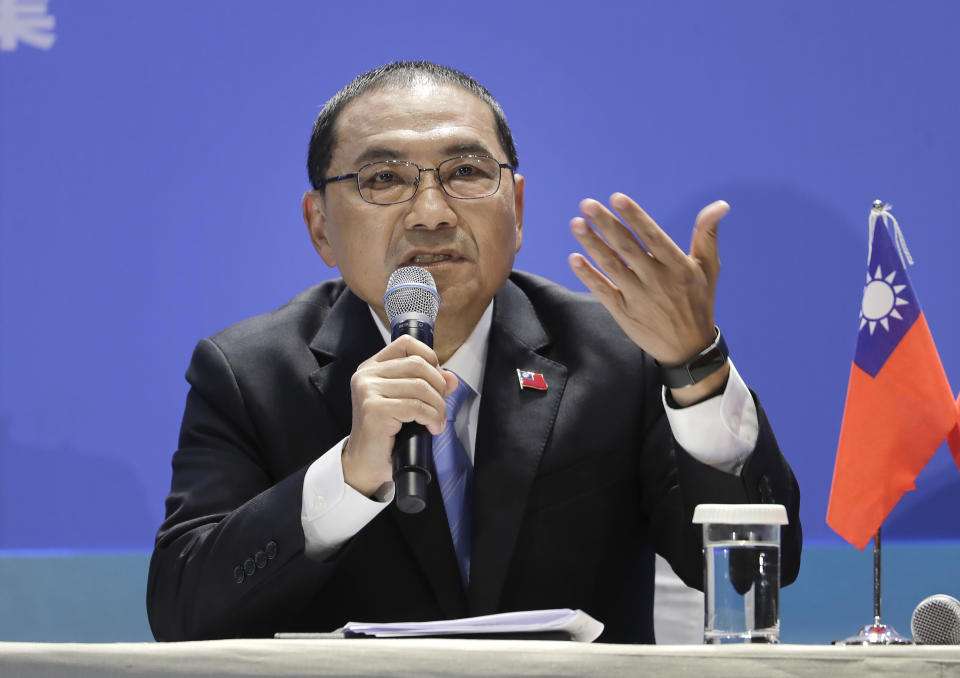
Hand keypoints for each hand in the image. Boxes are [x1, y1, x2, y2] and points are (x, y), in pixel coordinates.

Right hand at [343, 335, 458, 495]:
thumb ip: (427, 385)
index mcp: (372, 368)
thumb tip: (451, 377)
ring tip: (437, 421)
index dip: (429, 357)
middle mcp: (366, 375)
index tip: (438, 378)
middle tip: (441, 407)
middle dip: (439, 387)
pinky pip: (416, 407)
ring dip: (438, 407)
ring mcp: (368, 390)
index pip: (406, 344)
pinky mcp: (374, 409)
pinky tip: (431, 428)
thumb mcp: (407, 402)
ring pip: (420, 387)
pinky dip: (431, 418)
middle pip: (419, 365)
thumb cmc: (385, 434)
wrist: (365, 464)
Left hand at [568, 194, 729, 402]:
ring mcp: (639, 298)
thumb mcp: (708, 268)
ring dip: (592, 245)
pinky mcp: (624, 313)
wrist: (688, 349)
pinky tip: (574, 259)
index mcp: (678, 267)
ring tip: (576, 224)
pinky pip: (603, 291)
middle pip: (628, 248)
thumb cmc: (698, 301)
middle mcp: (657, 281)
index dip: (635, 217)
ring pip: (612, 266)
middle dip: (607, 225)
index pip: (653, 236)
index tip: (617, 198)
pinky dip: (588, 276)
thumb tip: (720, 205)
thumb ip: (707, 235)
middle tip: (587, 204)